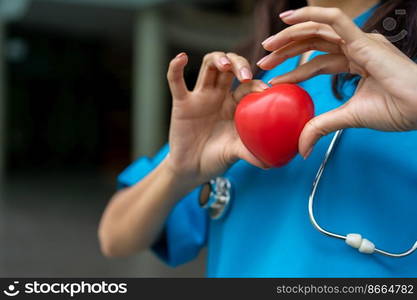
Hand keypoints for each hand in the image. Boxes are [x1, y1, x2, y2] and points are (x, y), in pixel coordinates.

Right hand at [165, 52, 268, 184]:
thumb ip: (251, 153)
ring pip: (208, 66)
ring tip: (225, 65)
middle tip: (245, 75)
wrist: (192, 170)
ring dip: (218, 59)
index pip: (248, 84)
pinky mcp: (182, 103)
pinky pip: (176, 82)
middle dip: (239, 64)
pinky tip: (181, 58)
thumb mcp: (235, 153)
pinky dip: (175, 68)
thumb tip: (272, 163)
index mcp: (235, 105)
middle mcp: (219, 96)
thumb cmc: (216, 159)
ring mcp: (200, 97)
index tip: (265, 90)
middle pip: (230, 67)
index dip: (256, 83)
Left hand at [258, 7, 416, 157]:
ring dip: (290, 36)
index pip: (316, 63)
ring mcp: (360, 41)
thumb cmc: (396, 110)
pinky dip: (310, 15)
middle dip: (286, 51)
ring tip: (267, 46)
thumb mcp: (348, 118)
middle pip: (313, 45)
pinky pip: (334, 20)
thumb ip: (322, 127)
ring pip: (318, 31)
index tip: (273, 80)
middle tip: (263, 62)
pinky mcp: (363, 39)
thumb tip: (302, 148)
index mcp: (355, 63)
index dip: (294, 71)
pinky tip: (287, 19)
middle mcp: (356, 48)